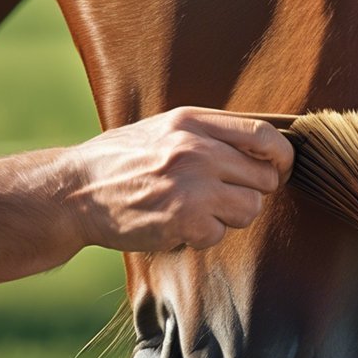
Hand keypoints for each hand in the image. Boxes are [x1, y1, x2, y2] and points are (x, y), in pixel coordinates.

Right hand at [0, 106, 293, 285]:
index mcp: (194, 121)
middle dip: (254, 191)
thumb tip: (264, 143)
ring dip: (230, 216)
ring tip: (199, 211)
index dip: (282, 157)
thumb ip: (209, 133)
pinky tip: (177, 225)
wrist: (75, 191)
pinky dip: (203, 236)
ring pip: (251, 208)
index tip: (280, 169)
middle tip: (227, 197)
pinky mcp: (184, 220)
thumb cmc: (123, 160)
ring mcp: (192, 185)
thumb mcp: (165, 129)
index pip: (264, 135)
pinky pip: (221, 234)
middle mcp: (197, 149)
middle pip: (265, 176)